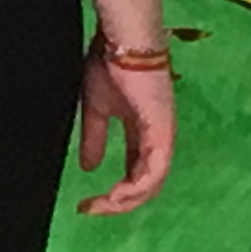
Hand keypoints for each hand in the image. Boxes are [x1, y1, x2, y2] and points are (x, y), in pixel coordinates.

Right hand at [76, 50, 174, 216]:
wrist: (122, 42)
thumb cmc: (110, 65)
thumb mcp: (96, 110)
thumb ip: (94, 139)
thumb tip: (88, 167)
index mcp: (143, 132)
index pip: (135, 173)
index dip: (115, 192)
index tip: (87, 203)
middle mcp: (157, 139)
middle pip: (144, 184)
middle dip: (118, 203)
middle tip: (91, 209)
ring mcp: (163, 137)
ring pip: (151, 184)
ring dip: (125, 200)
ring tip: (101, 205)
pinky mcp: (163, 134)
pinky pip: (153, 173)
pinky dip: (135, 189)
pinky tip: (115, 196)